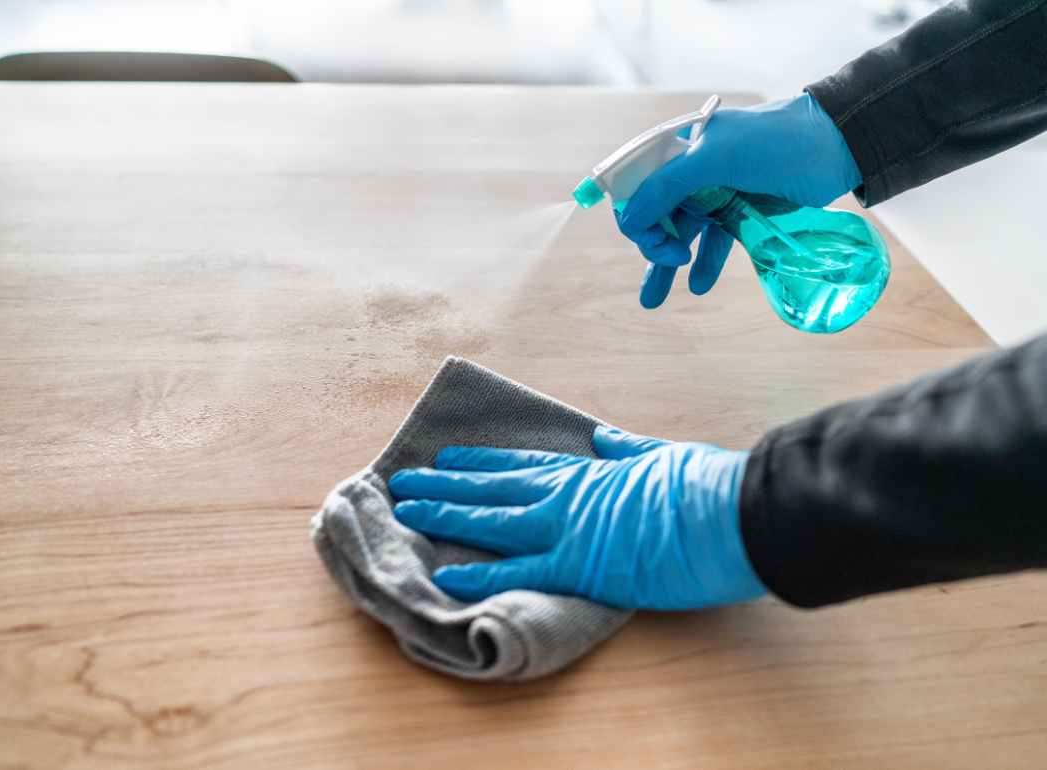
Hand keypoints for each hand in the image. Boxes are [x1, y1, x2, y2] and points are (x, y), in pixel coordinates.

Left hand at [388, 426, 767, 609]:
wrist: (733, 512)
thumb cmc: (705, 484)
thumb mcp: (661, 456)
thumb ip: (626, 450)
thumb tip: (604, 437)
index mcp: (587, 472)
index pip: (519, 465)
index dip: (478, 462)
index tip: (447, 458)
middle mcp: (566, 495)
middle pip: (491, 488)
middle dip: (444, 485)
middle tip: (403, 482)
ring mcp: (568, 530)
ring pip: (491, 522)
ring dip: (445, 516)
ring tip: (406, 512)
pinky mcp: (580, 568)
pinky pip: (519, 572)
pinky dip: (480, 575)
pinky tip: (445, 575)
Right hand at [617, 93, 862, 307]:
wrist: (834, 147)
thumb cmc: (775, 142)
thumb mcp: (716, 158)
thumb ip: (668, 186)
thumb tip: (628, 220)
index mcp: (679, 150)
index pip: (637, 186)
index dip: (634, 214)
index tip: (649, 238)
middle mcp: (691, 173)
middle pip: (654, 215)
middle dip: (651, 244)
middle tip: (671, 260)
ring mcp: (715, 195)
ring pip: (679, 235)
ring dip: (665, 266)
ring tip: (654, 300)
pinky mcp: (739, 214)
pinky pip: (712, 244)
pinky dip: (703, 265)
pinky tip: (699, 285)